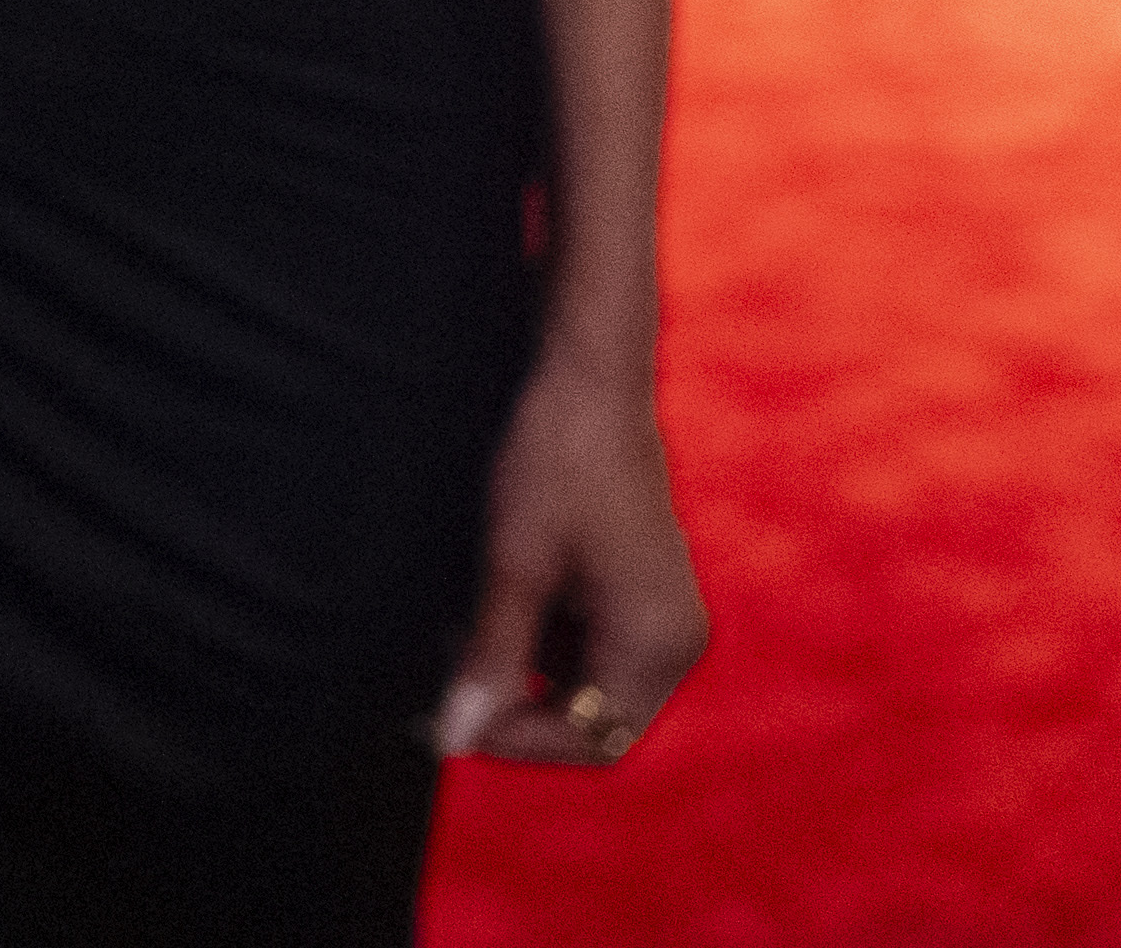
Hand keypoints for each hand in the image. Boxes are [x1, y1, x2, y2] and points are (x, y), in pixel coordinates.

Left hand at [435, 352, 706, 765]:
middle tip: (445, 687)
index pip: (593, 739)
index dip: (519, 741)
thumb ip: (490, 656)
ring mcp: (662, 617)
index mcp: (658, 641)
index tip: (450, 721)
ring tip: (458, 637)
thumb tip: (455, 735)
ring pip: (588, 687)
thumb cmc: (558, 458)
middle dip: (519, 712)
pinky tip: (492, 608)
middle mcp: (675, 640)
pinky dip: (540, 644)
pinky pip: (592, 648)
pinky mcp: (642, 594)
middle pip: (595, 722)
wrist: (592, 379)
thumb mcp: (514, 562)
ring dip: (524, 676)